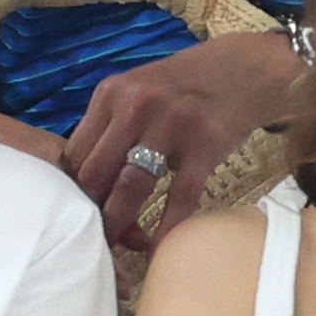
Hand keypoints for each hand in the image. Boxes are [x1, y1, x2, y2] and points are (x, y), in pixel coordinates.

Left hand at [57, 29, 300, 251]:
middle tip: (99, 236)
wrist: (242, 69)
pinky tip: (159, 246)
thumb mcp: (136, 92)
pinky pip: (180, 196)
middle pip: (97, 172)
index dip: (74, 191)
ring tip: (124, 245)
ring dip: (122, 224)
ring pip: (131, 186)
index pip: (76, 153)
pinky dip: (167, 227)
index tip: (82, 212)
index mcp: (110, 94)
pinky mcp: (204, 144)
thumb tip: (85, 182)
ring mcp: (170, 125)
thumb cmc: (182, 87)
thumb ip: (110, 126)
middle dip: (94, 211)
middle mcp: (134, 107)